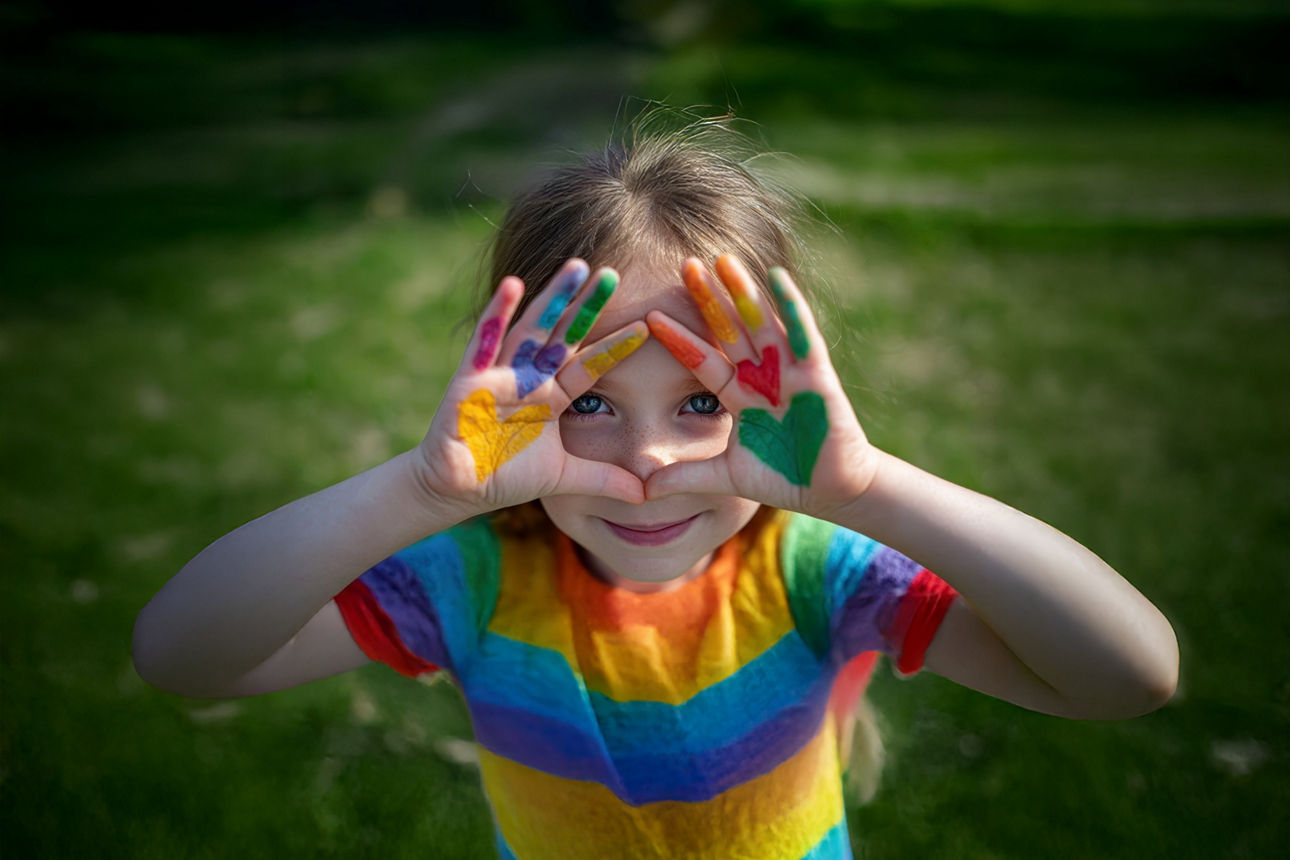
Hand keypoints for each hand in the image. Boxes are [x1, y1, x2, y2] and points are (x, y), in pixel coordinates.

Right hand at [416, 259, 647, 514]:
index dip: (616, 347)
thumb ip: (603, 479)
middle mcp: (529, 377)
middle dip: (587, 305)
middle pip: (564, 334)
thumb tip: (647, 495)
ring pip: (531, 328)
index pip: (590, 366)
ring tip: (575, 268)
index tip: (648, 325)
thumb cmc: (505, 476)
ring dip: (552, 298)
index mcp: (552, 396)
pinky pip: (486, 340)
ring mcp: (500, 373)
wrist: (456, 490)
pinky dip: (498, 312)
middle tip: (612, 273)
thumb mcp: (564, 477)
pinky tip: (513, 284)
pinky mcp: (471, 378)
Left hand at [643, 255, 879, 517]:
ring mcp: (790, 372)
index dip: (679, 339)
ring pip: (761, 323)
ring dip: (743, 292)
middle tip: (686, 264)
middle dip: (708, 298)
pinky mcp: (817, 375)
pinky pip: (803, 335)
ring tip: (723, 260)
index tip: (649, 316)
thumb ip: (685, 476)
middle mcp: (763, 376)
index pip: (703, 361)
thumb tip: (641, 490)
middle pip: (730, 330)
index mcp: (741, 395)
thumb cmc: (785, 478)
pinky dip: (792, 306)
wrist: (832, 492)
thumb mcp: (725, 477)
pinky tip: (777, 277)